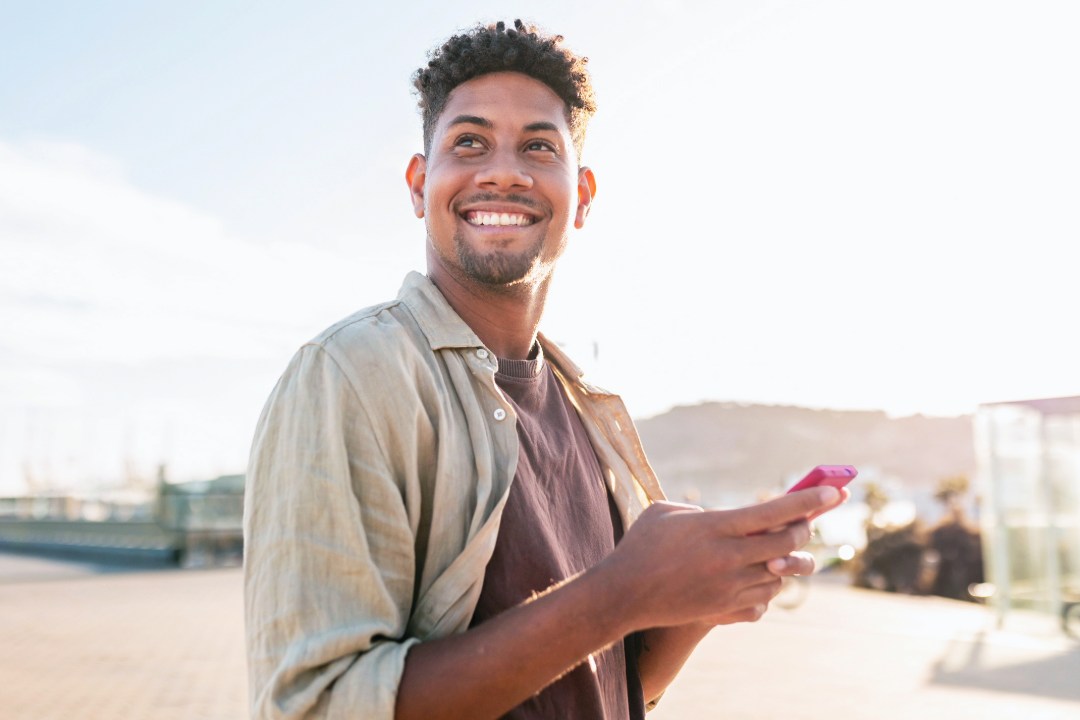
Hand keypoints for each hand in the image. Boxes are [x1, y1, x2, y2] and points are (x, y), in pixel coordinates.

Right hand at [592, 486, 842, 632]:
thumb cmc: (641, 546)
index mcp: (716, 527)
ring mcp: (730, 587)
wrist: (624, 594)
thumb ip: (703, 510)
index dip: (809, 501)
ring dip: (787, 561)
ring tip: (780, 552)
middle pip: (788, 542)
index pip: (775, 511)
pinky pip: (765, 600)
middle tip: (805, 523)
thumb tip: (730, 517)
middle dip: (804, 530)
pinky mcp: (725, 610)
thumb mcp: (667, 511)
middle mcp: (728, 557)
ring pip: (781, 573)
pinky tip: (757, 577)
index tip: (835, 491)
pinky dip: (767, 587)